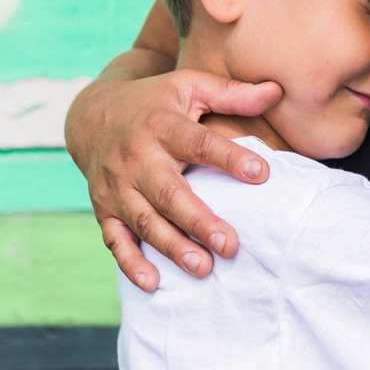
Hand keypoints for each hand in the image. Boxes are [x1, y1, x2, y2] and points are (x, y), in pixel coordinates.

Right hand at [64, 69, 282, 290]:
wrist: (92, 115)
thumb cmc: (156, 103)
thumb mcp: (189, 86)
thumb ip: (232, 93)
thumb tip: (277, 91)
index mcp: (162, 126)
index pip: (198, 143)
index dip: (230, 157)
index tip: (263, 174)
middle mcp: (137, 158)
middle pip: (168, 193)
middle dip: (198, 221)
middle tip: (230, 245)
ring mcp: (118, 186)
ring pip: (145, 221)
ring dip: (172, 247)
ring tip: (203, 268)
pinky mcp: (105, 209)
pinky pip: (115, 239)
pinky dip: (131, 263)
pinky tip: (154, 283)